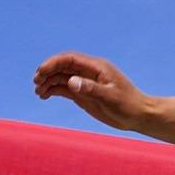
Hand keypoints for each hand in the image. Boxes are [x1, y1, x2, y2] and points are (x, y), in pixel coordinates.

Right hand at [31, 52, 149, 131]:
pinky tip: (44, 95)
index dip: (53, 63)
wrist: (137, 115)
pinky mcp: (83, 93)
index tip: (41, 72)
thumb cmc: (127, 105)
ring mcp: (85, 82)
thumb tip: (71, 81)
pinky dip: (52, 90)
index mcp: (96, 67)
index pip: (70, 59)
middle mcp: (88, 72)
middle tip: (36, 82)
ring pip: (61, 77)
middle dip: (47, 71)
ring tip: (38, 92)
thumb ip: (91, 89)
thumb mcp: (110, 98)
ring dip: (47, 81)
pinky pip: (64, 88)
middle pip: (62, 66)